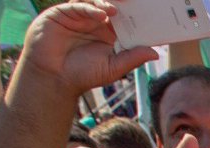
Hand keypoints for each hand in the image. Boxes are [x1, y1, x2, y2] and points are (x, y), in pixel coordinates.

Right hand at [15, 0, 156, 95]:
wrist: (53, 78)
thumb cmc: (82, 74)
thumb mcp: (112, 68)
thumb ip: (132, 58)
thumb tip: (156, 53)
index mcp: (109, 33)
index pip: (125, 19)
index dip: (136, 14)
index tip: (150, 11)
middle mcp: (95, 21)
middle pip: (111, 5)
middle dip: (122, 2)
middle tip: (135, 1)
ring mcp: (79, 16)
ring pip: (94, 2)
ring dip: (106, 2)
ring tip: (116, 9)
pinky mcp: (62, 13)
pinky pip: (78, 6)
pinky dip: (90, 8)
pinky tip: (101, 15)